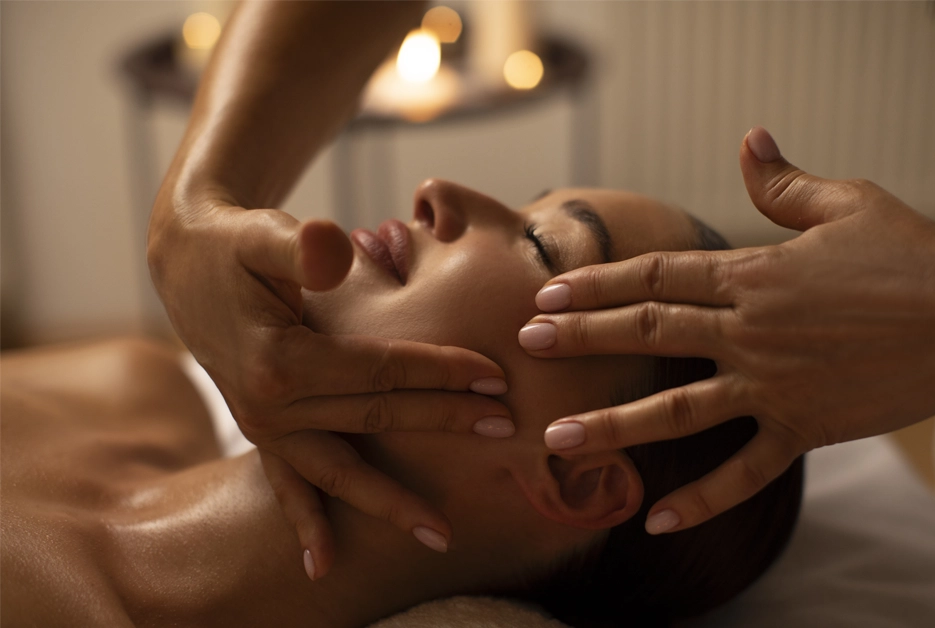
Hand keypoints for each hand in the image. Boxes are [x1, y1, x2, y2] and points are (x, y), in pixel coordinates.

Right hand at [148, 197, 510, 577]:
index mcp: (280, 361)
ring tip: (441, 535)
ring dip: (391, 502)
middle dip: (444, 422)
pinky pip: (289, 485)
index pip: (381, 371)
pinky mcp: (263, 433)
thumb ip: (299, 245)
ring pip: (340, 472)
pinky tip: (324, 566)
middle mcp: (270, 405)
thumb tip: (335, 245)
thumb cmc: (233, 246)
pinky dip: (307, 523)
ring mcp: (265, 427)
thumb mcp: (260, 234)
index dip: (441, 371)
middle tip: (504, 428)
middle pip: (377, 420)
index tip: (495, 375)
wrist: (186, 265)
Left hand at [520, 127, 934, 533]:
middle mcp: (750, 331)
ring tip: (558, 438)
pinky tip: (656, 522)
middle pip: (649, 331)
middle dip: (582, 337)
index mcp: (754, 274)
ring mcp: (773, 385)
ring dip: (615, 423)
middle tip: (525, 345)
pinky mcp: (805, 429)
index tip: (548, 293)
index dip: (597, 282)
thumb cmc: (912, 259)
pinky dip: (702, 499)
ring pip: (679, 407)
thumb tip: (749, 140)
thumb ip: (785, 183)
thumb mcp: (848, 205)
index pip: (656, 275)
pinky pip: (745, 472)